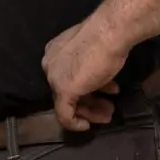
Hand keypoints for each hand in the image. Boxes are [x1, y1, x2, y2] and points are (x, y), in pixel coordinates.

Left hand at [41, 14, 125, 130]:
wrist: (110, 32)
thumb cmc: (106, 38)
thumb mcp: (95, 54)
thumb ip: (90, 68)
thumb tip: (101, 82)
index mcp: (54, 54)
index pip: (68, 78)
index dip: (88, 89)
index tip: (106, 95)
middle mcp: (50, 65)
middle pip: (68, 91)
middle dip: (89, 103)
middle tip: (108, 110)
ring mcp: (55, 78)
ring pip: (68, 103)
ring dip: (90, 111)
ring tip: (108, 114)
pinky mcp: (63, 90)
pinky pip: (64, 114)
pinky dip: (75, 123)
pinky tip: (86, 126)